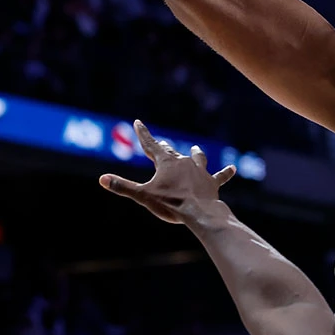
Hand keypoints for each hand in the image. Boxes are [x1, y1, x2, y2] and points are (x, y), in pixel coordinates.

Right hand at [99, 120, 237, 224]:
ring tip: (195, 149)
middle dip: (164, 148)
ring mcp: (199, 171)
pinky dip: (225, 172)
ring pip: (197, 158)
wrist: (199, 212)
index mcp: (166, 163)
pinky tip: (233, 168)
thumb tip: (101, 179)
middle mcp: (184, 162)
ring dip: (195, 154)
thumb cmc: (171, 203)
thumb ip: (122, 187)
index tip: (138, 122)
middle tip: (160, 143)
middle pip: (172, 152)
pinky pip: (219, 176)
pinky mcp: (211, 182)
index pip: (151, 145)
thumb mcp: (143, 196)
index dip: (143, 134)